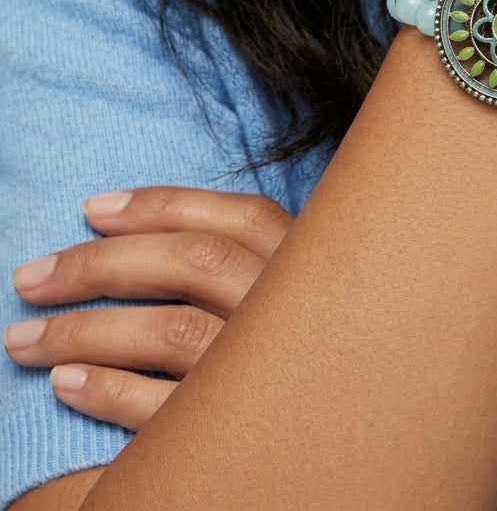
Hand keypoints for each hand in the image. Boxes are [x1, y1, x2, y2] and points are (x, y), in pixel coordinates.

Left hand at [4, 186, 291, 429]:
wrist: (325, 430)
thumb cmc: (295, 349)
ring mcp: (267, 369)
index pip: (239, 217)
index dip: (162, 206)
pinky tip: (66, 384)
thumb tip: (121, 223)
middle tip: (30, 279)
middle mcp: (291, 310)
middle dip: (102, 264)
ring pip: (173, 332)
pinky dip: (109, 391)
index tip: (92, 211)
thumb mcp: (285, 291)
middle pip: (196, 263)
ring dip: (85, 331)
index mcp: (306, 267)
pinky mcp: (241, 431)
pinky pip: (166, 407)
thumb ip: (239, 258)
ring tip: (23, 339)